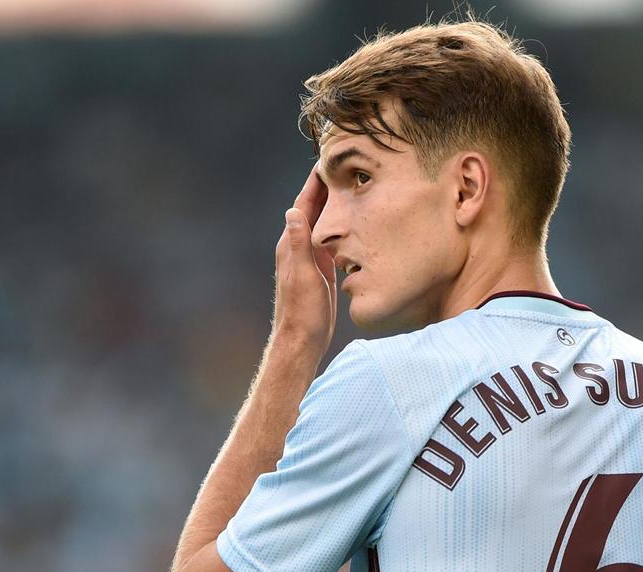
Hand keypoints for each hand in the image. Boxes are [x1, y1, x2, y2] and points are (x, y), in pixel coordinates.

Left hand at [271, 166, 335, 356]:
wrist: (302, 339)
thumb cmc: (303, 311)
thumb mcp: (304, 275)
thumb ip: (299, 243)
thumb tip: (294, 210)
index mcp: (291, 245)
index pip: (302, 204)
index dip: (314, 182)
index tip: (326, 161)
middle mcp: (298, 247)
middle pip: (312, 209)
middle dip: (325, 187)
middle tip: (344, 166)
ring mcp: (308, 257)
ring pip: (322, 222)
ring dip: (333, 204)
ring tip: (351, 187)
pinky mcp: (319, 268)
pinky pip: (329, 238)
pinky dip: (338, 225)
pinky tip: (351, 222)